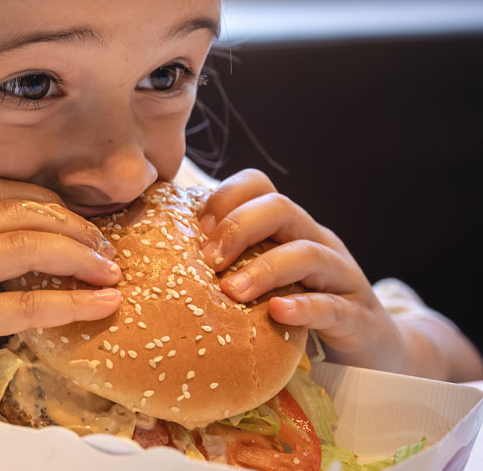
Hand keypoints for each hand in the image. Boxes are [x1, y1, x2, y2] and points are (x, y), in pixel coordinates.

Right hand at [0, 178, 123, 403]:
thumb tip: (25, 253)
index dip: (46, 198)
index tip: (77, 220)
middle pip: (16, 209)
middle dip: (72, 224)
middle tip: (105, 247)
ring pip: (25, 246)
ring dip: (79, 255)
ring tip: (109, 272)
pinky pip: (24, 304)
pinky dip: (71, 302)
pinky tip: (100, 304)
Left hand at [197, 169, 404, 371]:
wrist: (374, 352)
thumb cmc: (301, 309)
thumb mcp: (263, 279)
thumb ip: (228, 263)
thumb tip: (163, 256)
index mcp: (288, 228)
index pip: (258, 186)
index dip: (224, 197)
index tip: (194, 228)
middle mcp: (316, 241)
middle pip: (281, 208)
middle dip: (238, 227)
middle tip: (207, 260)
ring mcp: (342, 277)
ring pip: (308, 253)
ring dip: (264, 269)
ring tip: (230, 292)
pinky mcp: (359, 318)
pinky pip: (333, 306)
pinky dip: (304, 307)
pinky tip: (277, 313)